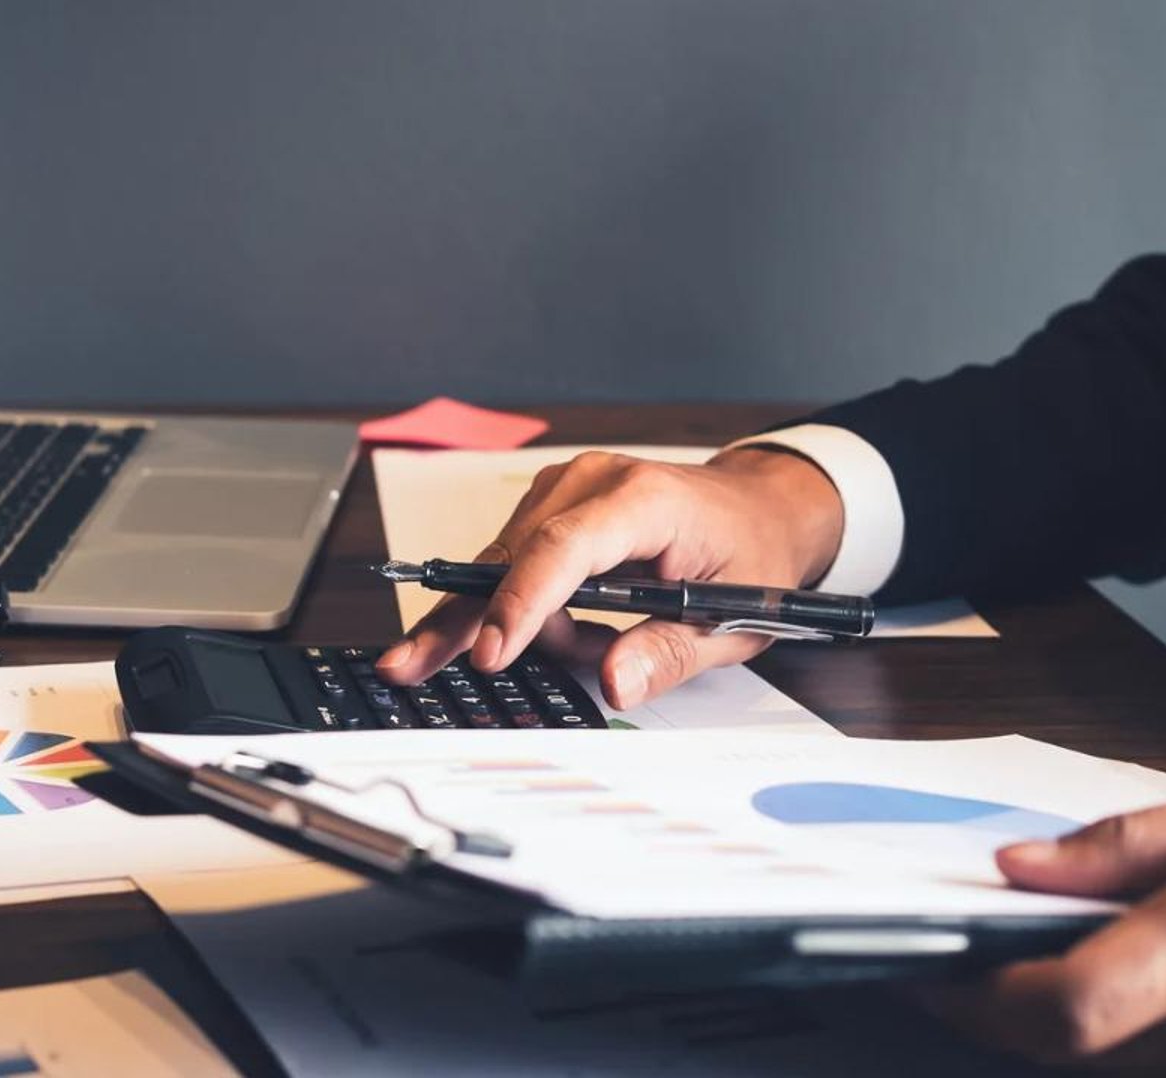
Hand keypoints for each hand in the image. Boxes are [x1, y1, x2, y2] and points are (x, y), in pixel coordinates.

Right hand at [375, 447, 845, 707]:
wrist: (757, 508)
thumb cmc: (748, 553)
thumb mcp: (735, 620)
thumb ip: (669, 653)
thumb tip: (615, 683)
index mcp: (644, 501)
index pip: (564, 549)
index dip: (521, 603)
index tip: (491, 654)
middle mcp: (592, 482)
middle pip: (509, 557)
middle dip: (470, 623)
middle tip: (409, 667)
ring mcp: (564, 488)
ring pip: (503, 566)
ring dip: (528, 624)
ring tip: (590, 647)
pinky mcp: (549, 505)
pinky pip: (514, 564)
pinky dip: (530, 608)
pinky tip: (571, 627)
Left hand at [928, 781, 1165, 1074]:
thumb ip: (1125, 848)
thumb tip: (1018, 870)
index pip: (1068, 1001)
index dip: (980, 998)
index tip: (932, 974)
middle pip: (1078, 1051)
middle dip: (1008, 1015)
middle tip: (975, 972)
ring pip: (1121, 1075)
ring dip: (1073, 1036)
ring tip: (1066, 975)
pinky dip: (1139, 1052)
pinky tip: (1142, 1010)